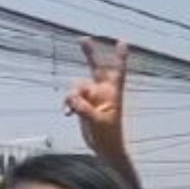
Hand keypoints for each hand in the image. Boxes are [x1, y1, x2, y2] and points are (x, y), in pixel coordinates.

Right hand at [65, 37, 129, 158]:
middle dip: (89, 54)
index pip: (118, 72)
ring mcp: (93, 98)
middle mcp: (103, 93)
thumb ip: (85, 109)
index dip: (120, 57)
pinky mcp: (83, 105)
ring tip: (72, 110)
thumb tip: (72, 98)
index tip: (122, 41)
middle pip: (96, 68)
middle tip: (83, 39)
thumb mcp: (98, 123)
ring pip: (77, 86)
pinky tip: (67, 113)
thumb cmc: (109, 137)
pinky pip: (71, 98)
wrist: (104, 149)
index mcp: (114, 95)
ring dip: (73, 96)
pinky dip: (68, 104)